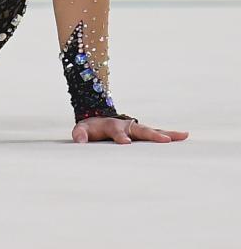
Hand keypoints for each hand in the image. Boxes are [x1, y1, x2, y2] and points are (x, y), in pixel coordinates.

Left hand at [71, 116, 189, 143]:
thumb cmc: (91, 127)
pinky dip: (169, 135)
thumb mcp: (82, 129)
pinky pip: (156, 133)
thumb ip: (80, 134)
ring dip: (166, 133)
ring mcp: (135, 128)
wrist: (98, 118)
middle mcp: (126, 125)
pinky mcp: (142, 133)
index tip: (125, 143)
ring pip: (152, 130)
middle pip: (139, 129)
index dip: (120, 137)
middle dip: (151, 134)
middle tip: (164, 139)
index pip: (116, 131)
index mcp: (111, 125)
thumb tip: (79, 141)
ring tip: (182, 135)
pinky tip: (183, 136)